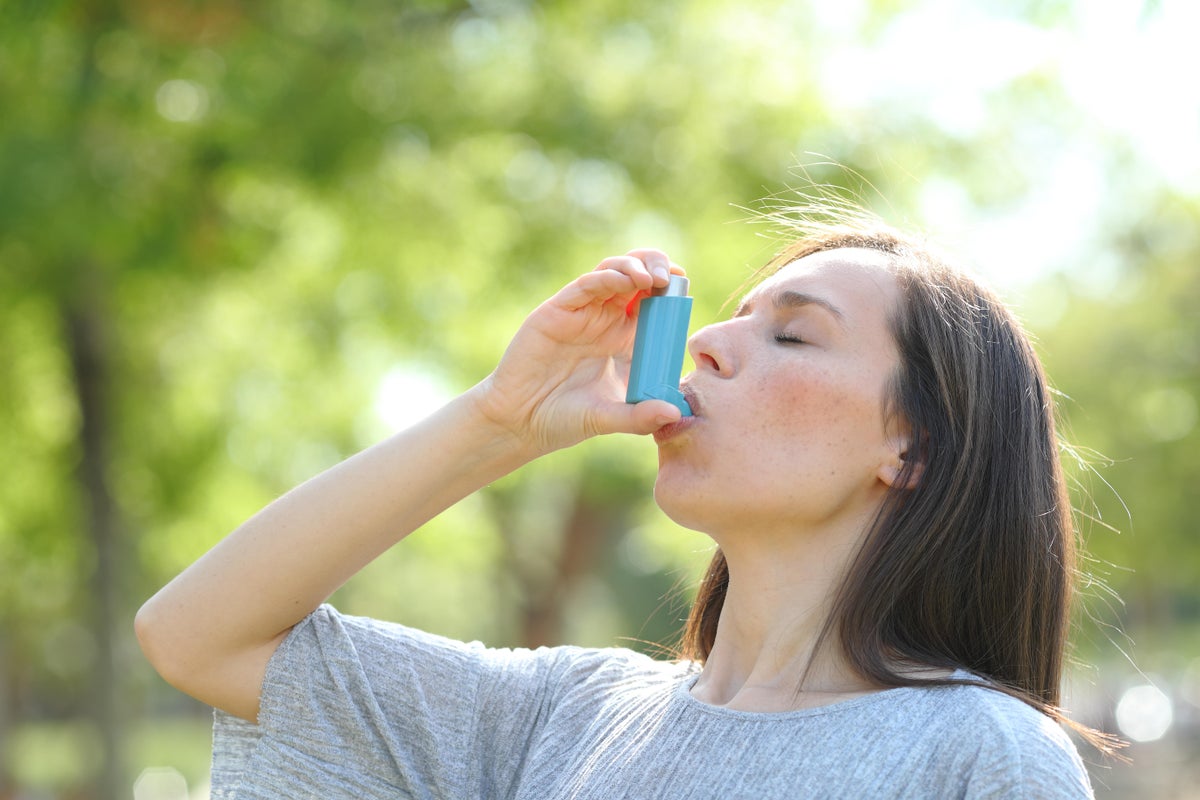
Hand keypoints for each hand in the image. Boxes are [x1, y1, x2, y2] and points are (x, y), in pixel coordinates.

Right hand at [473, 248, 686, 454]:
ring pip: (611, 272)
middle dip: (656, 267)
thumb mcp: (609, 419)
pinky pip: (585, 286)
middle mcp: (604, 320)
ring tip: (651, 278)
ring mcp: (581, 313)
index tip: (683, 286)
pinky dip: (606, 278)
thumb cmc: (565, 419)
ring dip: (633, 267)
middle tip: (670, 276)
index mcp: (623, 338)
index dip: (668, 289)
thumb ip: (640, 416)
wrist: (520, 423)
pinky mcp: (557, 312)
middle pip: (635, 277)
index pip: (652, 302)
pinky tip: (624, 281)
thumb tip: (675, 413)